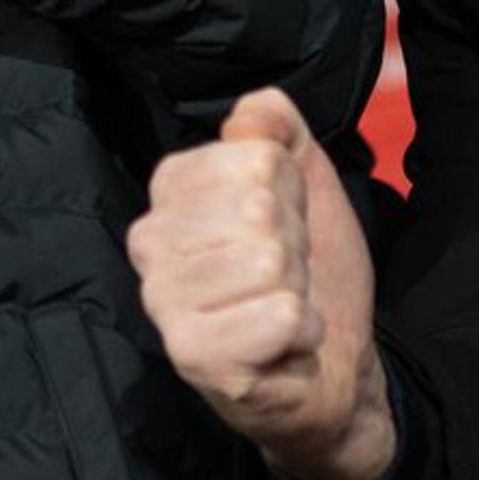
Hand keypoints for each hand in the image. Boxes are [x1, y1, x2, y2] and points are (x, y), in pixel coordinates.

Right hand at [126, 87, 396, 479]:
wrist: (329, 365)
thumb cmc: (305, 272)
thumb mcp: (303, 182)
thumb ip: (277, 128)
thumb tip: (252, 115)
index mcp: (170, 190)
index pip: (254, 157)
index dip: (290, 194)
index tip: (281, 229)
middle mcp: (150, 242)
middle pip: (259, 209)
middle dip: (295, 246)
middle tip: (283, 277)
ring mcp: (164, 301)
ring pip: (269, 262)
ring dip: (297, 291)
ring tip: (279, 307)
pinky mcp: (191, 354)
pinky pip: (278, 316)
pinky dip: (302, 332)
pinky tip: (283, 345)